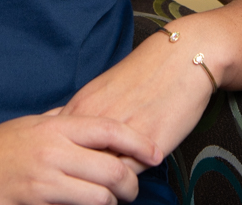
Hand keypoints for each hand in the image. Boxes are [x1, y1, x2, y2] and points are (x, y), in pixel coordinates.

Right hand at [0, 114, 160, 204]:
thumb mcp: (29, 126)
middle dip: (130, 183)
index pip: (109, 130)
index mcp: (54, 127)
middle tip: (130, 189)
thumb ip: (61, 124)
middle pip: (112, 168)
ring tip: (109, 202)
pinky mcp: (33, 204)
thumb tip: (93, 125)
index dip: (138, 142)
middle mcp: (52, 151)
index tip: (154, 152)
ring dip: (110, 203)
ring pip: (99, 197)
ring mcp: (43, 181)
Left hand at [60, 24, 217, 168]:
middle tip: (86, 180)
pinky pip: (128, 177)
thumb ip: (84, 114)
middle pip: (76, 163)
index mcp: (81, 107)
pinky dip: (124, 183)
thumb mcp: (103, 89)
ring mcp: (122, 135)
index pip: (58, 147)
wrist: (183, 58)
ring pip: (101, 174)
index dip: (63, 161)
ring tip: (107, 184)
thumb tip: (67, 135)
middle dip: (78, 175)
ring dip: (102, 182)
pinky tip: (126, 179)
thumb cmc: (145, 72)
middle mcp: (97, 122)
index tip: (67, 169)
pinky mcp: (148, 147)